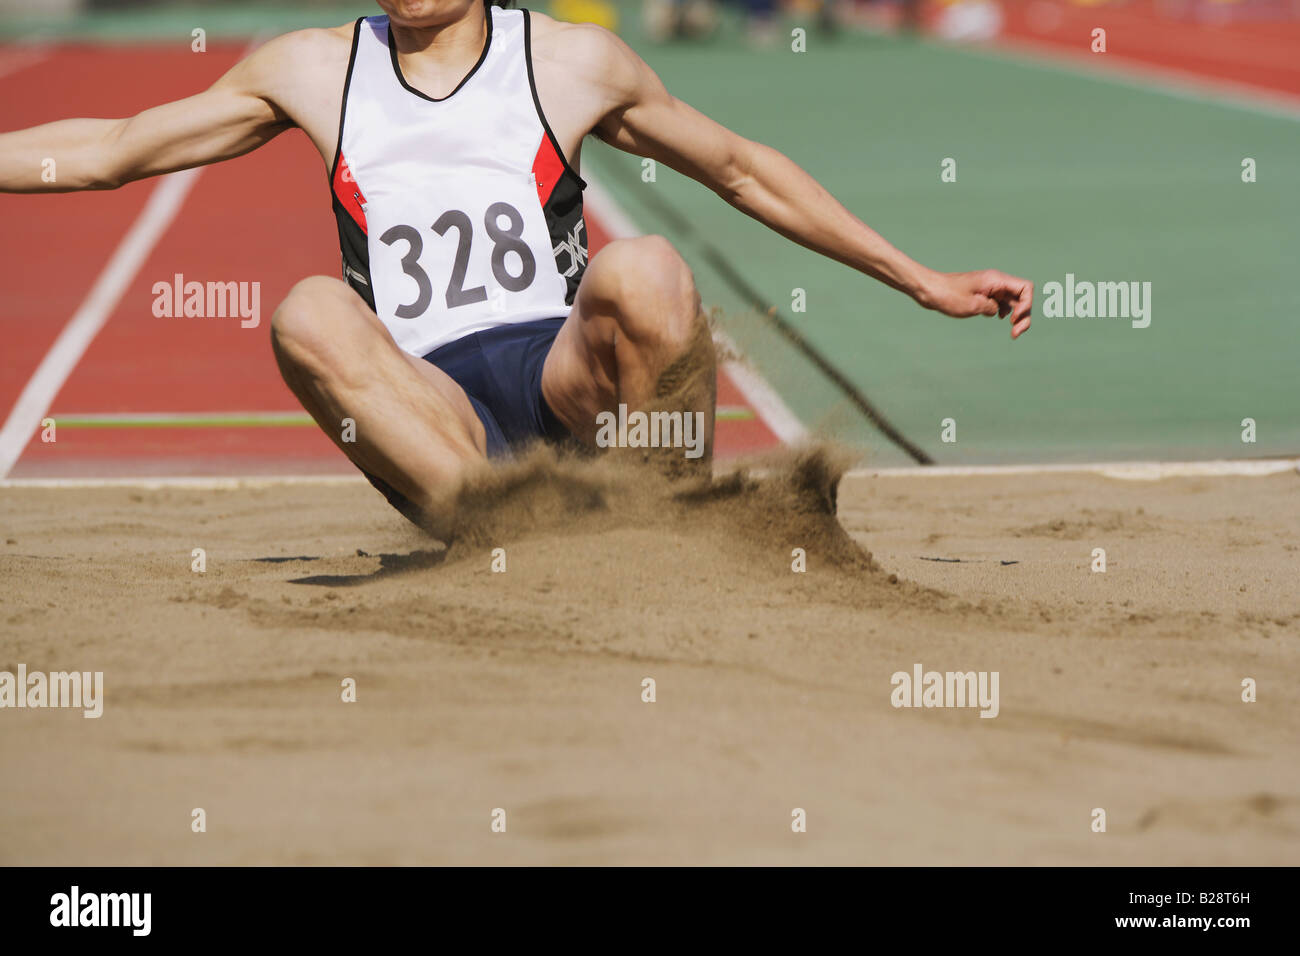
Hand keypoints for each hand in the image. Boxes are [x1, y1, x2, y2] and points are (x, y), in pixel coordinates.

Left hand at [917, 270, 1032, 338]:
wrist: (930, 290)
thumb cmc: (948, 296)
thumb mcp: (972, 306)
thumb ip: (991, 308)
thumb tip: (998, 311)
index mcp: (996, 280)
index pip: (1026, 288)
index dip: (1026, 305)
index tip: (1012, 319)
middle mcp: (996, 282)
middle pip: (1022, 297)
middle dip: (1024, 315)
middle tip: (1015, 334)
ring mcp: (991, 288)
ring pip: (1013, 301)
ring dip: (1016, 316)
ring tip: (1012, 332)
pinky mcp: (984, 293)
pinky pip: (1001, 302)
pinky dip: (1004, 311)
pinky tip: (996, 318)